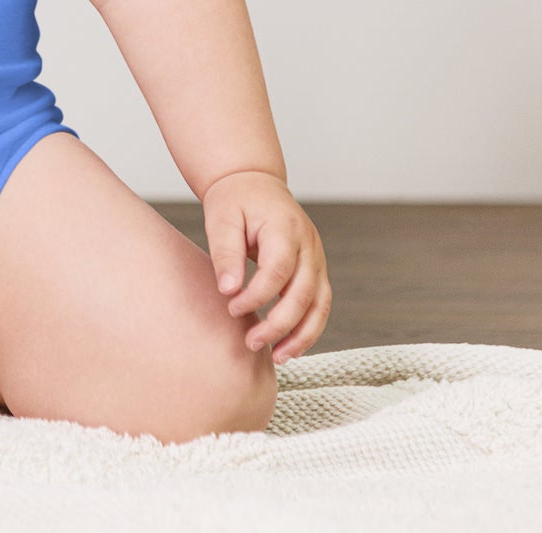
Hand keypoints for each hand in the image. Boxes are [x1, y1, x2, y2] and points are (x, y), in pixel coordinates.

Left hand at [202, 169, 330, 364]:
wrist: (254, 183)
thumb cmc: (235, 200)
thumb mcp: (222, 218)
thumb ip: (226, 253)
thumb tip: (228, 291)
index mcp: (285, 227)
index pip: (278, 270)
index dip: (257, 295)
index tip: (231, 308)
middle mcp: (309, 244)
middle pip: (303, 292)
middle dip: (279, 323)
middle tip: (250, 342)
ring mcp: (317, 257)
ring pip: (320, 304)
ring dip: (302, 335)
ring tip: (277, 357)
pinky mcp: (316, 270)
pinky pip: (319, 304)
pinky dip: (308, 328)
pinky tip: (289, 348)